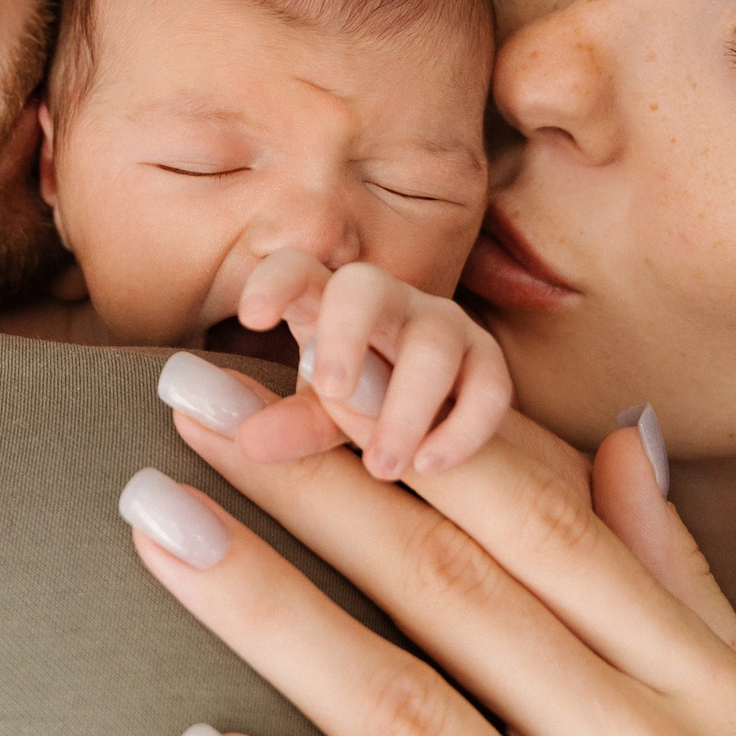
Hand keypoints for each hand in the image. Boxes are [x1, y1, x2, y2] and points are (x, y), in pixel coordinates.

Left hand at [120, 364, 735, 735]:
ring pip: (402, 715)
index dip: (410, 431)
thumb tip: (622, 435)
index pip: (540, 528)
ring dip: (268, 609)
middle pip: (450, 591)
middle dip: (310, 483)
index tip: (303, 364)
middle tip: (185, 400)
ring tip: (159, 523)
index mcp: (707, 691)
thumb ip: (684, 584)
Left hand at [233, 249, 514, 479]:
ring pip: (433, 344)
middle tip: (332, 391)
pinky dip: (464, 428)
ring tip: (382, 465)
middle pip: (365, 288)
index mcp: (326, 300)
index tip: (251, 317)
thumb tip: (246, 441)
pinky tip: (432, 466)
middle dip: (347, 334)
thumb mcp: (316, 416)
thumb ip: (288, 425)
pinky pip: (490, 385)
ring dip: (407, 407)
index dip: (274, 284)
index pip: (295, 270)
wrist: (432, 415)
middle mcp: (386, 300)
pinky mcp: (486, 361)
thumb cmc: (354, 402)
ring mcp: (440, 324)